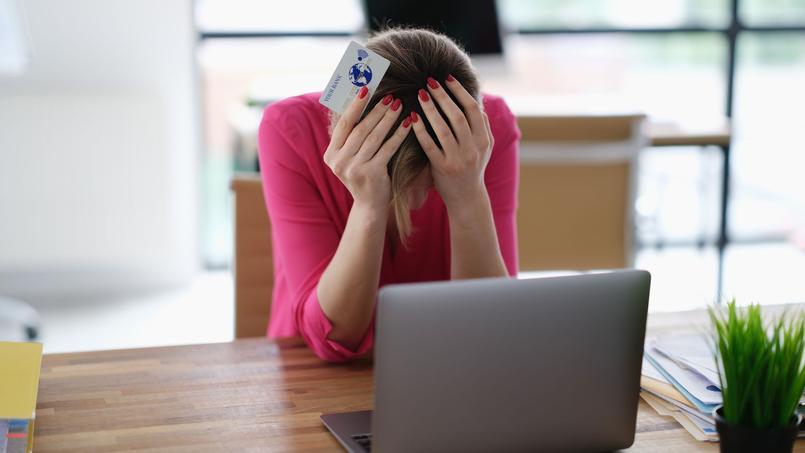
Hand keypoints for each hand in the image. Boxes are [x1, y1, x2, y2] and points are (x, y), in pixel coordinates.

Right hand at [324, 87, 410, 210]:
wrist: (370, 206)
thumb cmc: (363, 175)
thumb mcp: (350, 157)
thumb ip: (351, 137)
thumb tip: (361, 102)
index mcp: (331, 154)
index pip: (343, 124)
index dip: (355, 105)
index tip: (366, 89)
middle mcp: (339, 161)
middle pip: (360, 129)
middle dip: (377, 110)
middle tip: (390, 96)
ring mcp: (354, 169)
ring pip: (374, 137)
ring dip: (388, 119)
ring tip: (399, 105)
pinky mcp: (371, 174)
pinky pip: (387, 149)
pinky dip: (398, 134)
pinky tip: (408, 123)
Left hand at [411, 76, 494, 209]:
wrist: (467, 198)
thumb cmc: (473, 168)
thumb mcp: (485, 148)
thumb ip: (482, 125)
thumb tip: (478, 100)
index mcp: (484, 140)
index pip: (473, 109)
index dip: (459, 91)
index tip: (447, 78)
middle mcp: (472, 149)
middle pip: (457, 116)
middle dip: (443, 96)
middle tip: (429, 81)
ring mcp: (457, 159)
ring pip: (443, 129)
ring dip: (430, 109)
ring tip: (420, 94)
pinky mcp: (442, 168)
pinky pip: (429, 145)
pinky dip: (421, 130)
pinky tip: (412, 118)